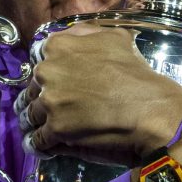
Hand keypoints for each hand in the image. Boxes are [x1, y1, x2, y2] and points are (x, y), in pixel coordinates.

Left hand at [16, 23, 181, 165]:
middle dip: (36, 97)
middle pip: (31, 88)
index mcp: (58, 46)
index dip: (46, 73)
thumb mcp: (115, 37)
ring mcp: (50, 102)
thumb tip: (72, 36)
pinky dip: (38, 145)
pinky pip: (38, 139)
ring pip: (30, 114)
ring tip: (38, 129)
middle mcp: (48, 71)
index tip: (51, 83)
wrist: (151, 110)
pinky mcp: (55, 129)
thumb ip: (86, 34)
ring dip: (33, 122)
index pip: (37, 58)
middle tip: (46, 109)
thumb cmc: (137, 74)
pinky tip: (40, 148)